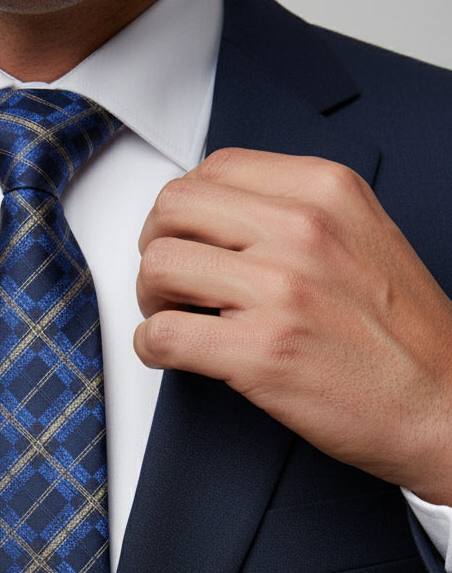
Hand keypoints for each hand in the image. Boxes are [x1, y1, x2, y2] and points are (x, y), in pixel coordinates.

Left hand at [135, 148, 451, 503]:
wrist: (441, 403)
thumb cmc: (403, 335)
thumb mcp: (361, 236)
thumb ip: (297, 214)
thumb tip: (221, 214)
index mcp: (326, 192)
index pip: (216, 168)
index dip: (184, 207)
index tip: (186, 236)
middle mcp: (301, 231)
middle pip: (174, 209)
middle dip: (155, 244)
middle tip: (168, 280)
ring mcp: (280, 291)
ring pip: (159, 267)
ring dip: (150, 297)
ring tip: (172, 317)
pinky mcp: (260, 353)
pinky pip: (163, 335)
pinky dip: (151, 346)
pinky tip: (171, 353)